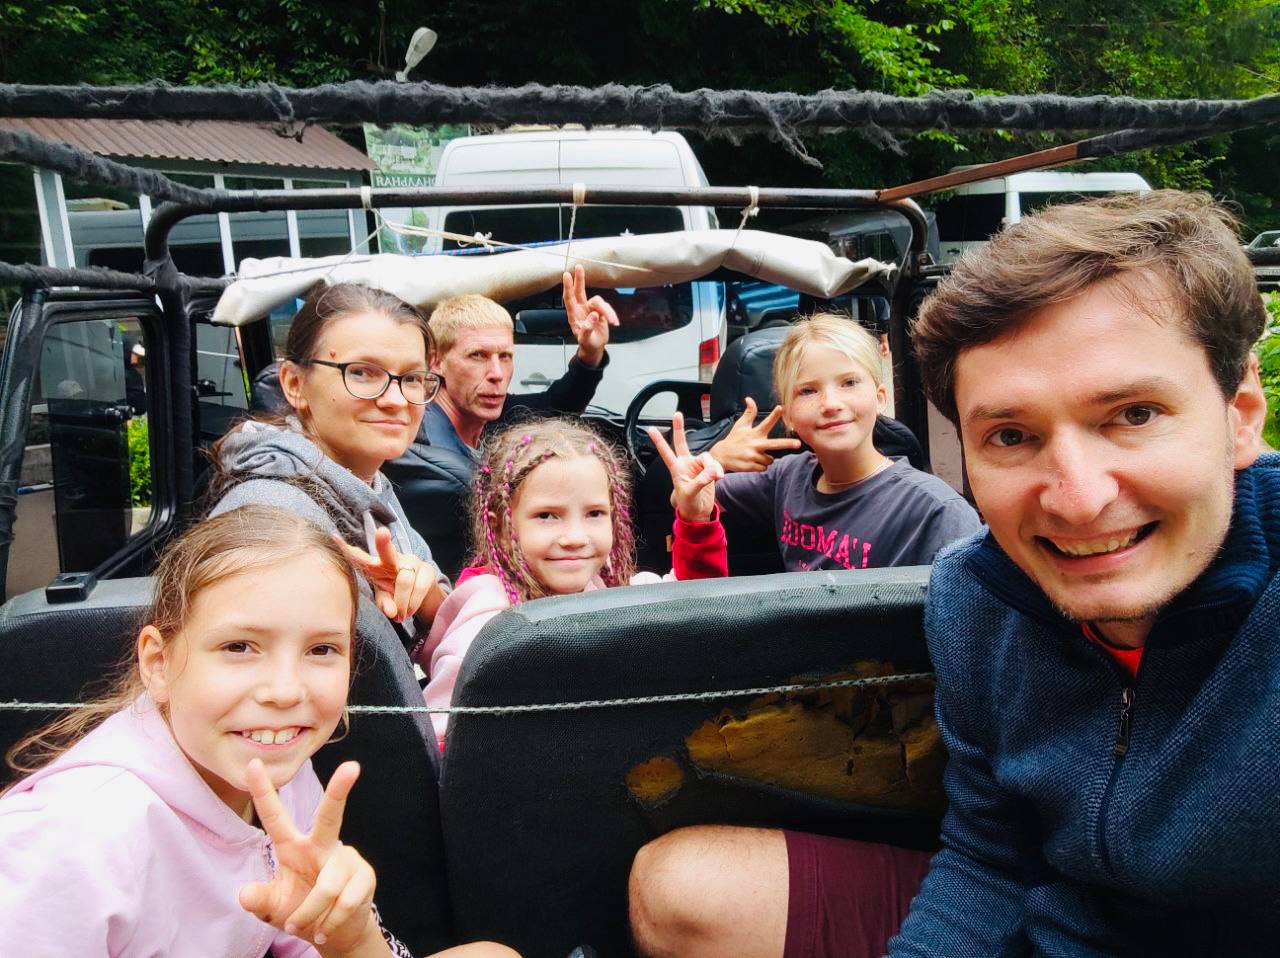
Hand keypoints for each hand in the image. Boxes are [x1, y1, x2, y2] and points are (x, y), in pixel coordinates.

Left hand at [239, 760, 384, 955]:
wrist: (336, 935)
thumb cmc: (302, 912)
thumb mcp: (274, 908)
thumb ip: (259, 900)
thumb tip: (244, 894)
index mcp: (294, 847)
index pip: (275, 816)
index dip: (263, 790)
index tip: (253, 763)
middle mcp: (322, 845)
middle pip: (330, 815)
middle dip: (340, 790)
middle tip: (352, 767)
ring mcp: (347, 859)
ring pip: (327, 887)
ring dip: (312, 915)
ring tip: (310, 929)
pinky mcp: (365, 876)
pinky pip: (344, 901)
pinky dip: (330, 923)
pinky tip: (327, 929)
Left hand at [336, 528, 440, 623]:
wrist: (421, 595)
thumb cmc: (395, 593)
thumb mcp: (385, 598)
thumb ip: (385, 603)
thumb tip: (392, 612)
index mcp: (376, 566)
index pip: (360, 557)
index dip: (347, 549)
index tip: (333, 536)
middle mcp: (393, 559)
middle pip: (387, 551)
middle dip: (383, 542)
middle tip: (382, 532)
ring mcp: (412, 562)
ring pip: (405, 581)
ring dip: (402, 602)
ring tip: (400, 616)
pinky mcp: (427, 570)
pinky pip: (419, 587)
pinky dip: (413, 603)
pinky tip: (409, 612)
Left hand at [562, 264, 617, 366]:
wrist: (595, 347)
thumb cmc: (587, 343)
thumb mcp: (585, 340)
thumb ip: (587, 328)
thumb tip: (594, 315)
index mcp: (573, 315)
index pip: (569, 299)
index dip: (568, 287)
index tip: (566, 275)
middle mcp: (581, 309)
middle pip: (580, 291)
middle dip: (580, 279)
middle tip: (579, 267)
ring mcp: (591, 308)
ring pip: (599, 302)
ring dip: (607, 311)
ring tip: (613, 322)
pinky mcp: (601, 310)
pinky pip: (608, 308)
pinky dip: (612, 315)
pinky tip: (615, 323)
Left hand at [648, 412, 723, 522]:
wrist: (699, 512)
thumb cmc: (688, 504)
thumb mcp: (691, 493)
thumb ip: (701, 481)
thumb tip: (713, 471)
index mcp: (676, 469)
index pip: (666, 452)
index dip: (659, 441)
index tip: (650, 429)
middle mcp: (686, 464)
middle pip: (682, 443)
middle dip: (679, 429)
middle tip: (677, 414)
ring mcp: (697, 466)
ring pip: (707, 457)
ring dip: (712, 466)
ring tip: (716, 477)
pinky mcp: (708, 470)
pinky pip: (715, 464)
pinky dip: (718, 469)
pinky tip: (720, 477)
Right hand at [708, 397, 800, 471]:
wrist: (720, 456)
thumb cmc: (733, 439)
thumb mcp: (740, 425)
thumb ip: (749, 413)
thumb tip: (749, 398)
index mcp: (754, 433)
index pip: (766, 422)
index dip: (774, 415)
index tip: (780, 408)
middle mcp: (754, 444)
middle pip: (774, 444)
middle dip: (787, 444)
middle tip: (798, 443)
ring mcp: (752, 456)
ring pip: (770, 460)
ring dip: (766, 458)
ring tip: (755, 455)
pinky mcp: (751, 466)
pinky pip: (764, 467)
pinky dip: (761, 465)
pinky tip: (752, 461)